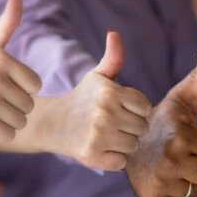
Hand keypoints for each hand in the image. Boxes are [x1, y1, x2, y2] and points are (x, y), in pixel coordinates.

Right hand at [0, 0, 42, 141]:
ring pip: (21, 121)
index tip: (3, 82)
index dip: (22, 86)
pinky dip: (0, 132)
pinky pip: (8, 134)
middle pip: (28, 104)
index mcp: (0, 58)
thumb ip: (7, 21)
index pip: (35, 84)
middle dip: (15, 104)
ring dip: (8, 119)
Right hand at [35, 31, 151, 170]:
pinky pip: (121, 162)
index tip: (118, 109)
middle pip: (142, 128)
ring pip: (133, 145)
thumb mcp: (97, 77)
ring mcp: (98, 136)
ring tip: (105, 135)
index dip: (134, 110)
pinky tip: (100, 148)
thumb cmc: (81, 99)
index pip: (145, 108)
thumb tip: (114, 33)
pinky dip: (112, 159)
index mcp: (110, 92)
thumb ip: (113, 57)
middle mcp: (105, 113)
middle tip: (110, 124)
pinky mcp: (92, 156)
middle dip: (130, 127)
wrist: (51, 124)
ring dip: (122, 144)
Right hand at [125, 46, 196, 196]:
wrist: (120, 144)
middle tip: (180, 152)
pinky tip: (163, 178)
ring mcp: (161, 182)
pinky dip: (176, 193)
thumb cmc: (157, 121)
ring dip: (190, 179)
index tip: (185, 135)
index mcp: (180, 136)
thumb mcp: (177, 99)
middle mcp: (170, 160)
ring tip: (172, 164)